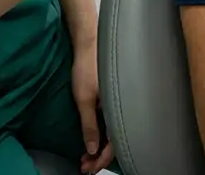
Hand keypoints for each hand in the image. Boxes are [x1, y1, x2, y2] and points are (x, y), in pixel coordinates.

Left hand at [72, 39, 114, 173]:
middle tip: (84, 165)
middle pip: (115, 139)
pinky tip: (94, 137)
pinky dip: (101, 133)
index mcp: (117, 107)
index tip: (88, 167)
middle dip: (100, 156)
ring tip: (85, 156)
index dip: (102, 159)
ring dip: (99, 146)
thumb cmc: (87, 67)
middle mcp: (120, 105)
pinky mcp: (111, 95)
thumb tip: (93, 149)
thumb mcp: (84, 99)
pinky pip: (109, 120)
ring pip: (112, 130)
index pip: (114, 142)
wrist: (89, 42)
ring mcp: (116, 100)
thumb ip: (89, 125)